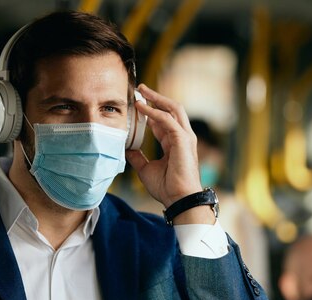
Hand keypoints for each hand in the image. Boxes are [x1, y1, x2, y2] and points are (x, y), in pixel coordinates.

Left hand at [125, 84, 212, 223]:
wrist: (178, 199)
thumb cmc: (166, 187)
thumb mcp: (145, 169)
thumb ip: (137, 157)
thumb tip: (126, 149)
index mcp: (174, 143)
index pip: (163, 121)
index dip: (150, 111)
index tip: (138, 103)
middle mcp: (182, 137)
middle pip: (171, 109)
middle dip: (156, 98)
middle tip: (141, 89)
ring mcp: (184, 137)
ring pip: (172, 109)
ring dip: (156, 98)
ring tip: (142, 91)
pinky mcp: (183, 140)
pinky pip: (167, 120)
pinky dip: (154, 112)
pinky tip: (142, 107)